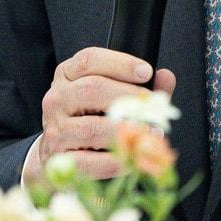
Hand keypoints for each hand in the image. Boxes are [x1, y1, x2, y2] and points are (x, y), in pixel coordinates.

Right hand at [22, 46, 176, 184]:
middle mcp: (57, 98)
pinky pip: (90, 160)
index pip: (90, 59)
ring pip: (92, 127)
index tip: (146, 72)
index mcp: (67, 74)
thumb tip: (165, 77)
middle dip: (127, 97)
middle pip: (91, 89)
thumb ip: (138, 86)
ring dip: (125, 131)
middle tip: (152, 107)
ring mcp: (55, 128)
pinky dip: (115, 161)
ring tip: (150, 134)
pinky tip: (132, 158)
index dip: (120, 63)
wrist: (57, 156)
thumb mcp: (107, 95)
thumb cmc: (89, 118)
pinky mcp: (60, 157)